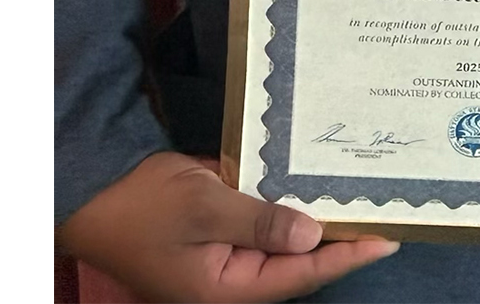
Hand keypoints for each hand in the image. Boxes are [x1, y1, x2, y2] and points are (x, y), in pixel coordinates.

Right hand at [57, 151, 397, 302]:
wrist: (93, 187)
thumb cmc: (140, 205)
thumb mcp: (203, 207)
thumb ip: (260, 221)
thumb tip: (314, 234)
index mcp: (225, 291)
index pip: (300, 276)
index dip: (346, 256)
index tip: (387, 238)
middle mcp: (229, 282)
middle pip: (297, 265)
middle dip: (338, 241)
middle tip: (383, 214)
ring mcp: (224, 260)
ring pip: (284, 245)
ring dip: (316, 224)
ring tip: (360, 203)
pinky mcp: (219, 236)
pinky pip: (264, 227)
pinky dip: (289, 209)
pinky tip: (314, 190)